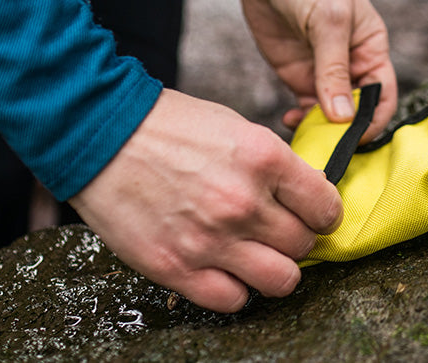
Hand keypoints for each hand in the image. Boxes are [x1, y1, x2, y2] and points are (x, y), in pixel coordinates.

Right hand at [69, 89, 342, 312]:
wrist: (101, 136)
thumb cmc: (169, 126)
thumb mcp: (237, 128)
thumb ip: (274, 165)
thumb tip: (306, 195)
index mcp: (264, 159)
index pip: (326, 207)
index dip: (324, 213)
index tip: (315, 215)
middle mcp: (243, 203)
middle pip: (304, 245)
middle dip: (296, 237)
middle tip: (278, 229)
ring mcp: (211, 240)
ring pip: (282, 280)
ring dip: (274, 269)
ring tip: (257, 254)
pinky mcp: (177, 268)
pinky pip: (233, 300)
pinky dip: (235, 288)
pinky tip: (224, 268)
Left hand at [235, 0, 397, 140]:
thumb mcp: (328, 20)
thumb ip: (334, 69)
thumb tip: (344, 116)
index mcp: (371, 49)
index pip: (383, 96)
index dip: (373, 121)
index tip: (354, 138)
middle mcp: (352, 65)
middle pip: (357, 111)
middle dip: (344, 131)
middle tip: (325, 144)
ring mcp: (323, 72)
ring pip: (330, 115)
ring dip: (319, 130)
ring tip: (304, 134)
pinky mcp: (298, 75)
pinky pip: (305, 108)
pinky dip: (300, 120)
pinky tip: (289, 119)